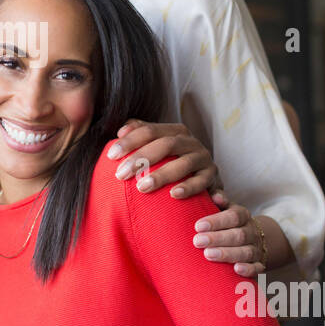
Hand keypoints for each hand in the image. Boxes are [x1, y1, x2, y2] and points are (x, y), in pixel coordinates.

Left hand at [105, 119, 220, 198]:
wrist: (203, 180)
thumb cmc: (171, 164)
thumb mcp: (157, 149)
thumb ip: (139, 135)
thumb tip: (121, 131)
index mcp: (175, 131)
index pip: (150, 130)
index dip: (130, 141)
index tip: (111, 155)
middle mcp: (190, 141)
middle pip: (166, 144)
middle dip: (142, 158)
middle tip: (121, 174)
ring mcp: (203, 158)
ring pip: (183, 163)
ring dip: (162, 175)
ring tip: (142, 187)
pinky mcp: (213, 176)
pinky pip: (202, 181)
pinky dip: (189, 187)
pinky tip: (173, 195)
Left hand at [194, 193, 264, 275]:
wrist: (250, 237)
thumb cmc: (226, 222)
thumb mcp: (223, 209)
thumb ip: (218, 202)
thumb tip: (214, 196)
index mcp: (242, 215)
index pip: (233, 216)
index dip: (217, 221)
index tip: (198, 226)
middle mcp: (251, 231)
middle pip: (238, 235)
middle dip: (217, 238)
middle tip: (197, 241)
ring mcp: (255, 248)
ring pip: (246, 252)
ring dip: (227, 254)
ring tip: (208, 255)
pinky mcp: (258, 263)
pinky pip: (257, 267)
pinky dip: (248, 269)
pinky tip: (236, 270)